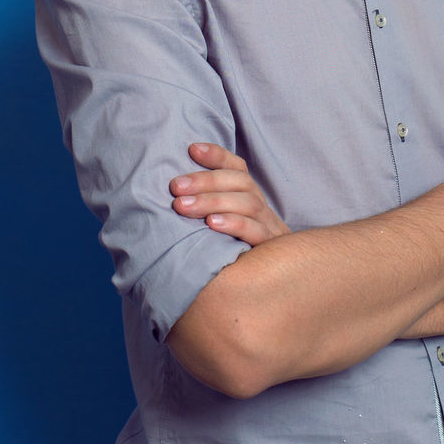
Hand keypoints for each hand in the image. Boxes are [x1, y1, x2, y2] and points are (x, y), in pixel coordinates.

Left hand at [170, 142, 290, 245]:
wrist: (269, 293)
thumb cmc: (231, 256)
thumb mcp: (218, 228)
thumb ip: (203, 209)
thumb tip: (172, 192)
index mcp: (249, 198)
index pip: (238, 168)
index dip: (217, 156)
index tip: (192, 150)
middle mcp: (262, 209)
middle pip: (240, 182)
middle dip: (205, 181)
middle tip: (175, 187)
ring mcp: (270, 228)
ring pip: (248, 203)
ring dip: (213, 201)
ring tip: (183, 206)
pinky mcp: (271, 250)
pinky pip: (256, 232)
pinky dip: (234, 224)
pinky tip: (212, 224)